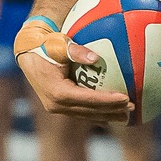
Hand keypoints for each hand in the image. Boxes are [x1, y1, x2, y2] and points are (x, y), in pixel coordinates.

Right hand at [13, 17, 132, 123]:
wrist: (28, 54)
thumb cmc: (46, 46)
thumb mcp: (59, 45)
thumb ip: (75, 50)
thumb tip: (95, 57)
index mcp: (57, 91)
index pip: (87, 99)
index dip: (107, 100)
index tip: (125, 98)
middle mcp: (55, 104)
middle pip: (89, 111)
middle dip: (111, 110)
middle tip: (132, 107)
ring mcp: (56, 108)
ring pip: (86, 115)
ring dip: (107, 115)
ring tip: (127, 115)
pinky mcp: (59, 107)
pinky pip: (81, 113)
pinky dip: (97, 114)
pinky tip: (113, 115)